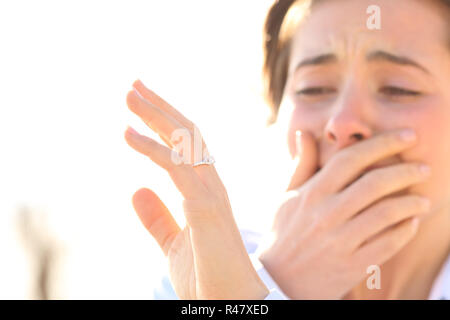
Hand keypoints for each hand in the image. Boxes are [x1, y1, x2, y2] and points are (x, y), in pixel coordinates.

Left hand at [124, 80, 268, 298]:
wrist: (230, 304)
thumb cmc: (207, 277)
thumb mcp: (173, 243)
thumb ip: (157, 217)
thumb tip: (136, 190)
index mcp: (205, 191)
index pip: (188, 145)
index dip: (166, 121)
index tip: (142, 102)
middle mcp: (212, 185)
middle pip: (188, 134)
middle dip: (160, 107)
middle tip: (133, 86)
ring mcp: (212, 194)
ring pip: (186, 142)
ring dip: (156, 116)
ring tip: (129, 96)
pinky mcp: (205, 209)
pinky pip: (177, 168)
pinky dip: (153, 149)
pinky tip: (129, 135)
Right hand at [258, 129, 430, 298]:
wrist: (277, 281)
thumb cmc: (283, 234)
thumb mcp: (286, 197)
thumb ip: (301, 165)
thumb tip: (305, 134)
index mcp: (311, 194)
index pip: (350, 159)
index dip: (381, 143)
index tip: (406, 136)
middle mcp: (325, 214)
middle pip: (375, 184)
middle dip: (406, 172)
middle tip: (424, 168)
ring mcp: (339, 241)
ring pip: (386, 214)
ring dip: (412, 202)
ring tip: (423, 199)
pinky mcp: (351, 266)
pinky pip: (387, 244)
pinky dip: (405, 231)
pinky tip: (411, 223)